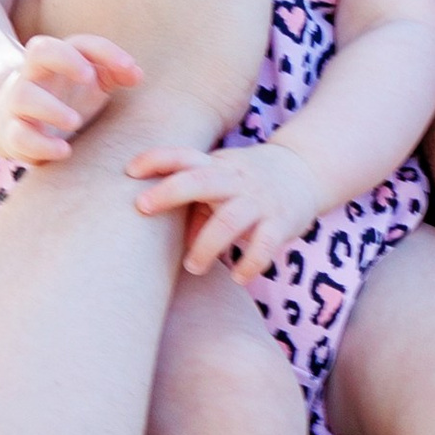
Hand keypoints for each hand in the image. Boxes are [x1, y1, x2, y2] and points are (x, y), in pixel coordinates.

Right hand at [0, 32, 142, 167]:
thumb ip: (115, 74)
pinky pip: (19, 135)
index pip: (79, 43)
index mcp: (58, 59)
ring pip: (24, 96)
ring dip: (51, 108)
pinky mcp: (13, 132)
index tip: (129, 66)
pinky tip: (64, 151)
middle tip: (88, 77)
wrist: (21, 123)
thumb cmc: (66, 98)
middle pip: (40, 50)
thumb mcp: (92, 83)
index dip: (104, 51)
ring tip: (75, 122)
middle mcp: (35, 75)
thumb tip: (136, 74)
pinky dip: (41, 144)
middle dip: (64, 59)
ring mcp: (20, 103)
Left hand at [129, 139, 327, 281]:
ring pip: (228, 221)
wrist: (305, 170)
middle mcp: (236, 179)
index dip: (157, 160)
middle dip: (170, 192)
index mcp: (217, 166)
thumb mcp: (221, 182)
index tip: (130, 171)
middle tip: (142, 208)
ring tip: (193, 267)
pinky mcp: (280, 223)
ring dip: (205, 246)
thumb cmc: (248, 181)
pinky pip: (264, 246)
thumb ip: (194, 208)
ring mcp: (259, 201)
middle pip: (200, 181)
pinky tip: (238, 277)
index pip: (184, 157)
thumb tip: (170, 246)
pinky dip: (249, 264)